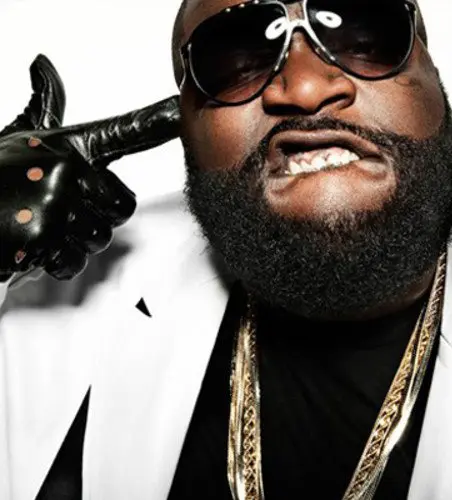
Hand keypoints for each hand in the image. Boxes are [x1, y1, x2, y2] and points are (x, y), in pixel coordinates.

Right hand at [0, 54, 179, 280]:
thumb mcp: (23, 135)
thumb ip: (46, 108)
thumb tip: (43, 65)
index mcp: (69, 146)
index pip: (123, 132)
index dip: (157, 121)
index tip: (181, 108)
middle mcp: (66, 170)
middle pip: (122, 208)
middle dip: (99, 218)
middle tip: (68, 212)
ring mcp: (55, 204)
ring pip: (99, 239)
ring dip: (75, 242)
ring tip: (46, 226)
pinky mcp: (42, 238)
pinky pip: (75, 262)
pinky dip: (58, 262)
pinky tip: (38, 245)